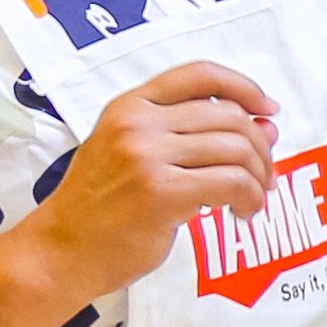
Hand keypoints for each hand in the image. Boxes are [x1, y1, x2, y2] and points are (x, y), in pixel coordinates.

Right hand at [24, 61, 279, 300]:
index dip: (245, 87)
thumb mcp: (131, 154)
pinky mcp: (161, 192)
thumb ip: (190, 136)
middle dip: (260, 146)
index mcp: (130, 106)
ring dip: (259, 177)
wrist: (59, 253)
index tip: (268, 108)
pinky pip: (233, 183)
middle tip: (264, 174)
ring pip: (237, 150)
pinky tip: (243, 213)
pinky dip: (251, 199)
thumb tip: (265, 125)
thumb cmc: (98, 210)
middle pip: (229, 116)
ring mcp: (147, 156)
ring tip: (252, 198)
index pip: (200, 74)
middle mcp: (138, 124)